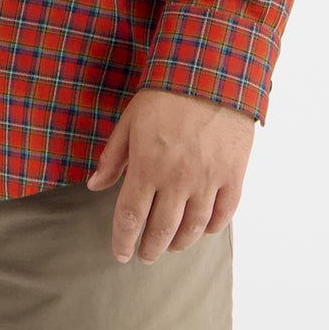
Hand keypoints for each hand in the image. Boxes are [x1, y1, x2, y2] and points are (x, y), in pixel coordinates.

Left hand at [85, 87, 255, 263]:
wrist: (213, 74)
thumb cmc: (166, 93)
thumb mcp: (130, 120)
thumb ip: (113, 157)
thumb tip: (95, 185)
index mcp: (147, 166)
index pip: (131, 217)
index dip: (123, 240)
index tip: (121, 253)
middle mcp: (177, 179)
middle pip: (161, 230)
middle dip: (150, 248)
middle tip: (145, 255)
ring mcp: (208, 180)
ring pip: (193, 228)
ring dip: (179, 243)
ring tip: (170, 246)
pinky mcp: (233, 175)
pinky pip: (223, 214)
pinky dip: (211, 227)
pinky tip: (202, 230)